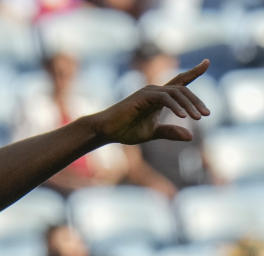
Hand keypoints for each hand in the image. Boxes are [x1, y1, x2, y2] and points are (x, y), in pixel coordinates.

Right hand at [89, 60, 209, 144]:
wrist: (106, 130)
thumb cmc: (125, 130)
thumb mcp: (152, 133)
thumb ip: (170, 132)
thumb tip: (190, 137)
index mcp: (158, 97)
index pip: (179, 81)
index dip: (194, 72)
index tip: (206, 62)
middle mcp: (155, 91)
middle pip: (182, 88)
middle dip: (196, 101)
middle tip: (206, 114)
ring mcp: (149, 92)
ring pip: (176, 92)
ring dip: (189, 105)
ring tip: (198, 118)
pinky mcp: (143, 96)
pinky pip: (165, 98)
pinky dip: (175, 107)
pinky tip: (182, 117)